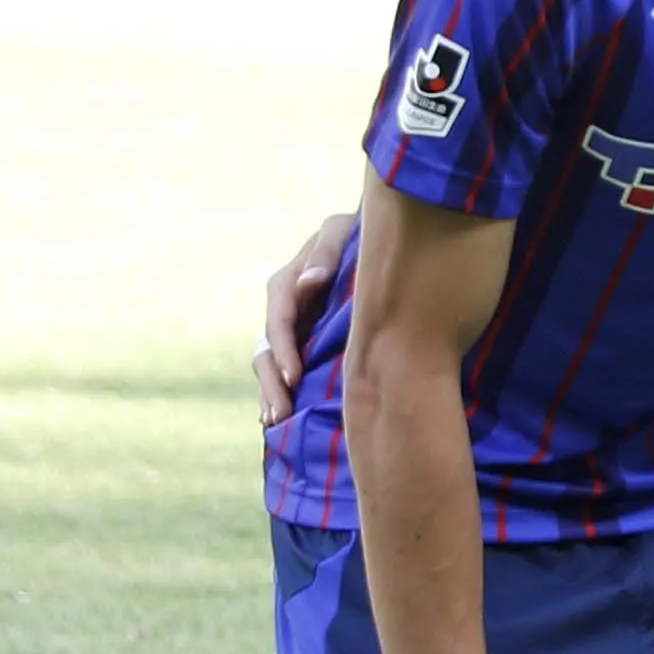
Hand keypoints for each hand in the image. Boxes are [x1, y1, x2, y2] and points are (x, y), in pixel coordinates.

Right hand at [252, 209, 352, 423]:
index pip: (279, 320)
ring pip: (274, 365)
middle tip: (279, 414)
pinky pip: (289, 370)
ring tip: (276, 421)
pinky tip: (280, 419)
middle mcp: (287, 309)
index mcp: (289, 283)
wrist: (384, 245)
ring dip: (272, 393)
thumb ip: (324, 253)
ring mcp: (296, 327)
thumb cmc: (362, 235)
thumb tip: (308, 281)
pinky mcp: (308, 341)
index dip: (284, 349)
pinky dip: (283, 392)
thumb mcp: (341, 232)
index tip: (292, 377)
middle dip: (271, 383)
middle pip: (268, 350)